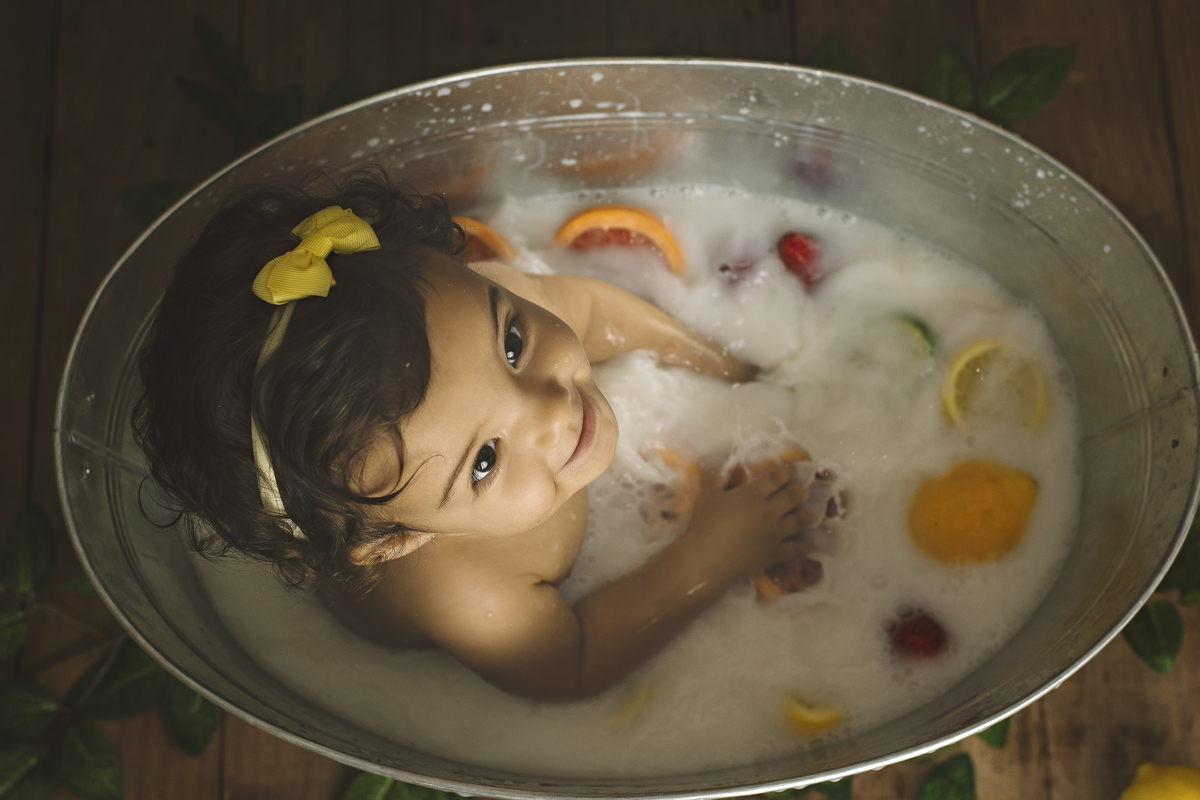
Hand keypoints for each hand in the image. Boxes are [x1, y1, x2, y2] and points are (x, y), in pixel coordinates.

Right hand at [685, 460, 809, 581]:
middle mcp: (769, 511)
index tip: (793, 466)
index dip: (785, 470)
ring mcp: (775, 533)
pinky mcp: (775, 553)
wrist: (709, 558)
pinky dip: (804, 546)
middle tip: (804, 488)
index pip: (774, 478)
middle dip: (799, 490)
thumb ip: (713, 477)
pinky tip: (810, 544)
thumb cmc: (705, 525)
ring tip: (809, 514)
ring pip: (798, 521)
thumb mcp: (707, 495)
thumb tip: (715, 463)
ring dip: (805, 515)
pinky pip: (794, 548)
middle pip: (791, 497)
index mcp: (753, 495)